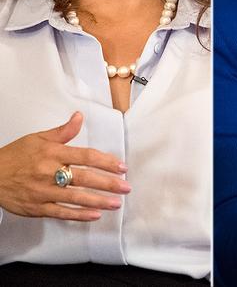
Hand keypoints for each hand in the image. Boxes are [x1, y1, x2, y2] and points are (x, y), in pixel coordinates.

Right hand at [0, 112, 130, 220]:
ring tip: (116, 203)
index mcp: (53, 153)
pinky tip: (95, 215)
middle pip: (85, 178)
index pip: (86, 156)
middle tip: (126, 187)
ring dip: (99, 201)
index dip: (106, 162)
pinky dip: (79, 215)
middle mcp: (49, 172)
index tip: (122, 167)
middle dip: (108, 183)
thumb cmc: (15, 156)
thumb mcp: (38, 139)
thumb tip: (79, 116)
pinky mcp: (37, 208)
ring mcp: (43, 192)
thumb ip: (63, 131)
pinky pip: (61, 212)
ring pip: (76, 197)